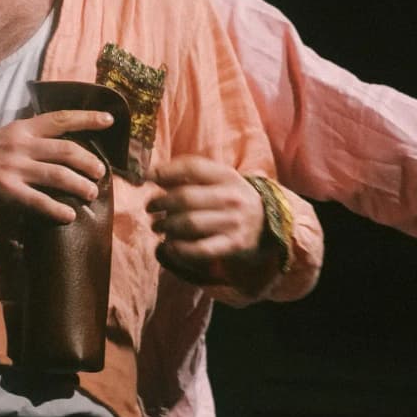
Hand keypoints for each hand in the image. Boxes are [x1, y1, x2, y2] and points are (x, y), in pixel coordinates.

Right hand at [0, 109, 112, 223]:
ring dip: (81, 186)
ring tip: (91, 194)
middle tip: (101, 173)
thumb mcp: (2, 139)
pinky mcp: (5, 191)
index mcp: (20, 129)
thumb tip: (56, 151)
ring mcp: (13, 168)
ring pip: (59, 175)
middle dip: (90, 162)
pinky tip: (69, 215)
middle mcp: (20, 144)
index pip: (60, 119)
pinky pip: (39, 201)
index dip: (87, 118)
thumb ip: (27, 142)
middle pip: (67, 150)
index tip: (110, 120)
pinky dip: (58, 209)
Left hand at [147, 156, 267, 285]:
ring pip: (190, 223)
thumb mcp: (220, 180)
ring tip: (157, 226)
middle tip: (150, 208)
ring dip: (166, 226)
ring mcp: (233, 222)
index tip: (147, 177)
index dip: (165, 171)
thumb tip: (151, 174)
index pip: (192, 167)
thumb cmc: (232, 199)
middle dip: (160, 202)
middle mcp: (231, 197)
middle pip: (185, 197)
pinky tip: (169, 246)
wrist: (269, 224)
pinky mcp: (233, 245)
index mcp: (227, 176)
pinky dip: (180, 249)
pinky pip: (200, 249)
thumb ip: (191, 176)